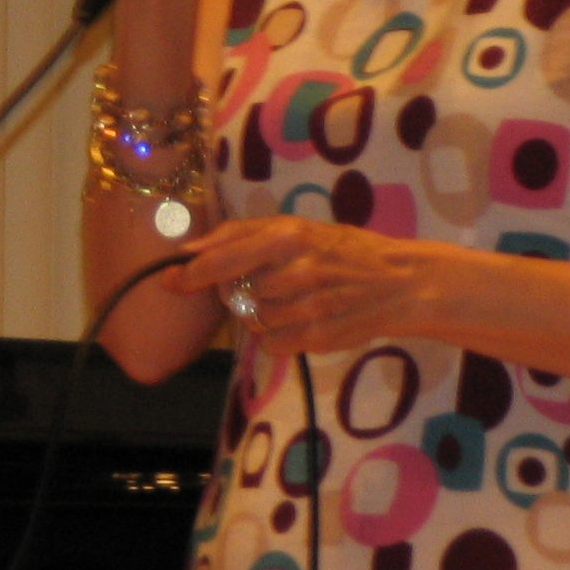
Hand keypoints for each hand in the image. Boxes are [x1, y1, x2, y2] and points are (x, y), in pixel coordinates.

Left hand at [166, 214, 446, 356]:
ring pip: (252, 319)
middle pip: (235, 292)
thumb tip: (190, 250)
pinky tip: (302, 319)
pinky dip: (277, 335)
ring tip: (293, 298)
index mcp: (289, 236)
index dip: (192, 273)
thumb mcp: (296, 226)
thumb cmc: (341, 250)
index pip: (224, 258)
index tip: (168, 280)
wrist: (401, 283)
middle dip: (240, 289)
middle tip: (268, 281)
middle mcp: (297, 271)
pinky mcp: (318, 338)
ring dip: (261, 312)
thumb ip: (240, 234)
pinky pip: (271, 343)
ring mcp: (308, 308)